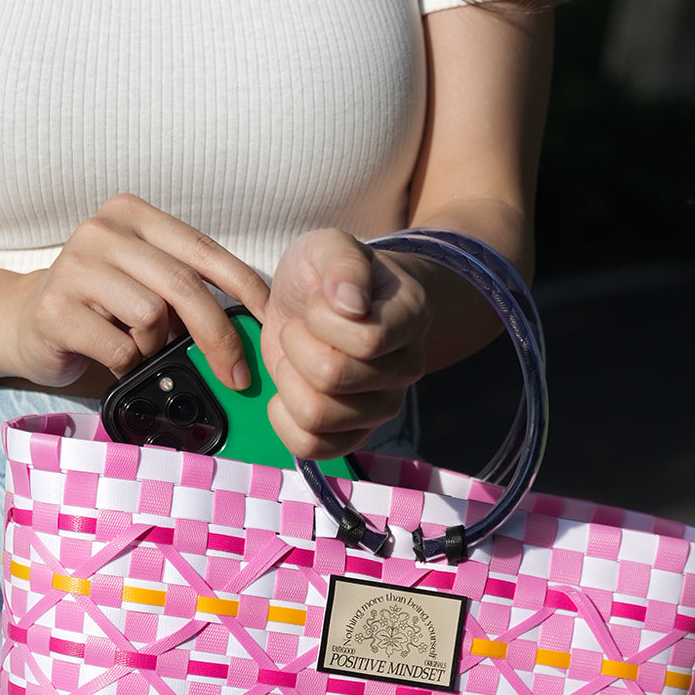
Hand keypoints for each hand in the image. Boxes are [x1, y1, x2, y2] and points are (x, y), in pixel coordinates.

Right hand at [0, 194, 269, 391]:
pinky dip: (126, 363)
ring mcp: (75, 266)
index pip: (203, 250)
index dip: (244, 286)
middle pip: (183, 286)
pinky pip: (120, 347)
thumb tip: (246, 325)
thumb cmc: (99, 308)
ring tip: (137, 348)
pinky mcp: (55, 308)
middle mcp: (103, 231)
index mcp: (133, 215)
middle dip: (217, 337)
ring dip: (154, 347)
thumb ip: (186, 288)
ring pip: (151, 316)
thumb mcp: (146, 283)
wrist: (23, 322)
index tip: (269, 320)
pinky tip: (112, 358)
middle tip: (236, 375)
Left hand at [260, 229, 431, 459]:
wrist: (326, 303)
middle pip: (332, 378)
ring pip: (317, 416)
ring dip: (288, 381)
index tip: (318, 302)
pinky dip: (283, 420)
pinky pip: (311, 448)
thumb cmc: (330, 275)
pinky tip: (286, 392)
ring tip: (296, 358)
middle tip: (300, 328)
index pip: (365, 341)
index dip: (322, 319)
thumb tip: (351, 303)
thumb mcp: (329, 246)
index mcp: (410, 318)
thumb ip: (342, 263)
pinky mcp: (354, 435)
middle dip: (296, 345)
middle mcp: (406, 368)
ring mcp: (382, 407)